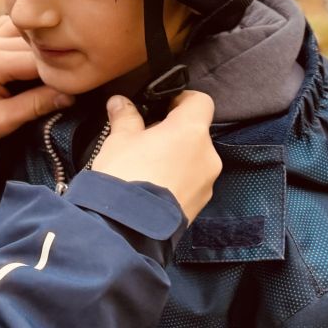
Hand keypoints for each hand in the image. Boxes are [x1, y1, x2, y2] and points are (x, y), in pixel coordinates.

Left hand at [0, 17, 73, 147]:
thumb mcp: (2, 121)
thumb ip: (37, 105)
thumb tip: (71, 95)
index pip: (40, 59)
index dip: (62, 73)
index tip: (78, 88)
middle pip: (37, 43)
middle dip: (56, 59)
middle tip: (73, 79)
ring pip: (28, 31)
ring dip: (44, 46)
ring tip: (56, 67)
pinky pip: (15, 27)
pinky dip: (29, 37)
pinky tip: (38, 53)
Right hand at [90, 89, 219, 221]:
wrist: (128, 228)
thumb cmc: (125, 174)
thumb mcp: (119, 139)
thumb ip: (124, 116)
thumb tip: (120, 102)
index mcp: (191, 130)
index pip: (200, 101)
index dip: (181, 99)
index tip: (160, 107)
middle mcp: (208, 154)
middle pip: (195, 132)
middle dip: (172, 133)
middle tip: (144, 140)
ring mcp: (207, 182)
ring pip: (193, 159)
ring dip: (175, 157)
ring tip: (146, 168)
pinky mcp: (201, 204)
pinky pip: (191, 182)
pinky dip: (176, 179)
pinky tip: (152, 187)